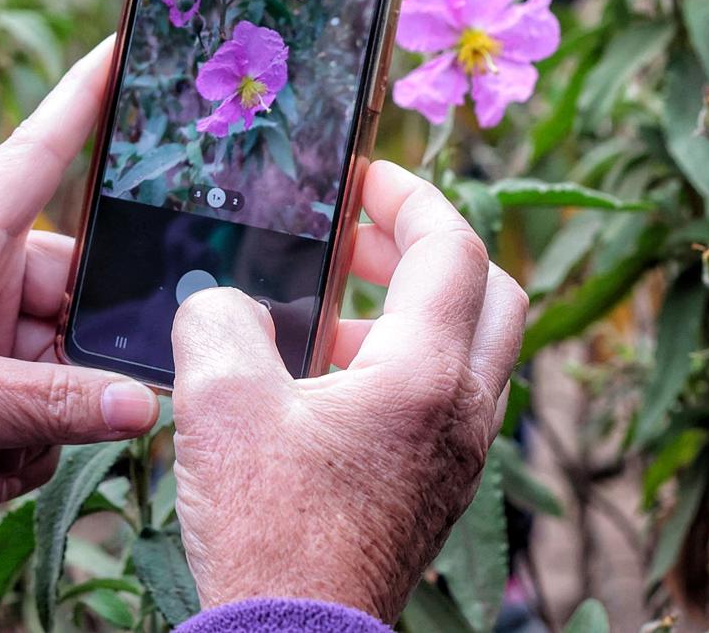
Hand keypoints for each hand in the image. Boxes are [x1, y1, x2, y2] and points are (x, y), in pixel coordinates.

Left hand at [0, 39, 158, 528]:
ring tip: (8, 457)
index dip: (86, 97)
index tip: (129, 40)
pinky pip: (37, 396)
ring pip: (62, 356)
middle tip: (97, 408)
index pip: (37, 154)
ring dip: (54, 417)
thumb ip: (51, 404)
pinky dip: (28, 440)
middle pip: (76, 287)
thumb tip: (143, 404)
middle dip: (88, 358)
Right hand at [169, 162, 525, 620]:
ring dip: (412, 310)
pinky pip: (444, 400)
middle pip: (490, 293)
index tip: (364, 179)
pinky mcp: (436, 492)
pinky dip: (402, 365)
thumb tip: (225, 302)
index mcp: (425, 376)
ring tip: (324, 312)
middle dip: (426, 249)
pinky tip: (323, 384)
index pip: (454, 247)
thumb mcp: (219, 399)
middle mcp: (463, 412)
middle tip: (359, 239)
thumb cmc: (267, 530)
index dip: (410, 196)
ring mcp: (458, 458)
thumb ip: (220, 318)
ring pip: (470, 350)